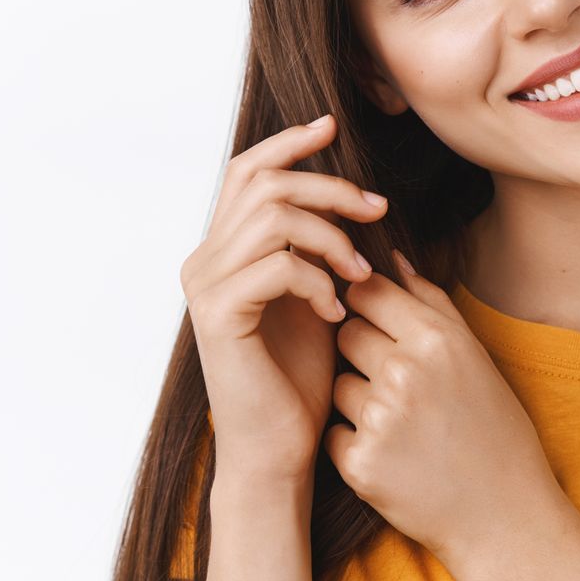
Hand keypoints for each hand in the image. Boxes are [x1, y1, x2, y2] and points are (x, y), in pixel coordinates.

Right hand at [180, 113, 389, 487]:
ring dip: (331, 238)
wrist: (279, 452)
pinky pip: (276, 265)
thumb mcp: (316, 298)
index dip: (288, 143)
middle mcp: (203, 261)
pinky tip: (337, 312)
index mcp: (222, 252)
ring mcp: (204, 287)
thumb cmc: (301, 382)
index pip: (247, 171)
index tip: (333, 128)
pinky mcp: (217, 316)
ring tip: (361, 277)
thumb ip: (317, 248)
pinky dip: (317, 280)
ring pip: (273, 217)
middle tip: (376, 210)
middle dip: (328, 186)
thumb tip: (352, 195)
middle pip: (264, 182)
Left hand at [324, 249, 562, 571]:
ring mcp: (380, 420)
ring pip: (335, 385)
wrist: (504, 517)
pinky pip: (332, 433)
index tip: (377, 327)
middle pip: (344, 333)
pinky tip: (393, 458)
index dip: (366, 306)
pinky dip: (352, 445)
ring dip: (356, 402)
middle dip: (359, 353)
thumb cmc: (493, 431)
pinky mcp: (359, 465)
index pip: (367, 291)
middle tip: (396, 385)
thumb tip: (390, 257)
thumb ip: (431, 303)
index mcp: (437, 340)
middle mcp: (406, 374)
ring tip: (402, 427)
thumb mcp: (476, 358)